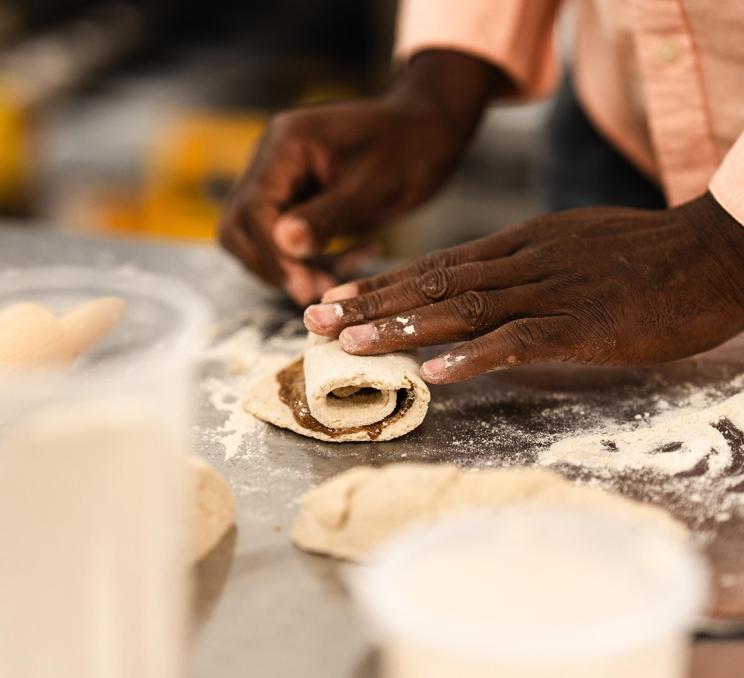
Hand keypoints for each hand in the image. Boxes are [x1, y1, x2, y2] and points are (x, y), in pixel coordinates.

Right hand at [218, 51, 499, 304]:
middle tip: (316, 292)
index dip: (274, 254)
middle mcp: (272, 158)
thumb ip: (327, 215)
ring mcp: (280, 178)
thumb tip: (284, 243)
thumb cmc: (412, 148)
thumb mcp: (374, 186)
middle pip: (241, 225)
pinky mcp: (295, 198)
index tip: (306, 287)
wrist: (430, 131)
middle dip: (275, 265)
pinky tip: (353, 258)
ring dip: (290, 267)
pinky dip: (310, 259)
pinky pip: (284, 239)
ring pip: (257, 238)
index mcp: (287, 143)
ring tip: (336, 282)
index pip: (254, 209)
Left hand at [304, 193, 743, 382]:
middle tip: (315, 321)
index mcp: (516, 246)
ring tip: (354, 345)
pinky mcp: (582, 325)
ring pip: (463, 309)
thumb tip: (476, 292)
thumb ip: (520, 267)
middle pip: (432, 285)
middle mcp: (520, 263)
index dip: (380, 284)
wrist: (710, 252)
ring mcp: (549, 293)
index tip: (335, 298)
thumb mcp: (568, 246)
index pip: (433, 266)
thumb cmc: (640, 255)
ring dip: (405, 328)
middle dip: (371, 304)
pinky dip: (476, 357)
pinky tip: (437, 374)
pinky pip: (519, 341)